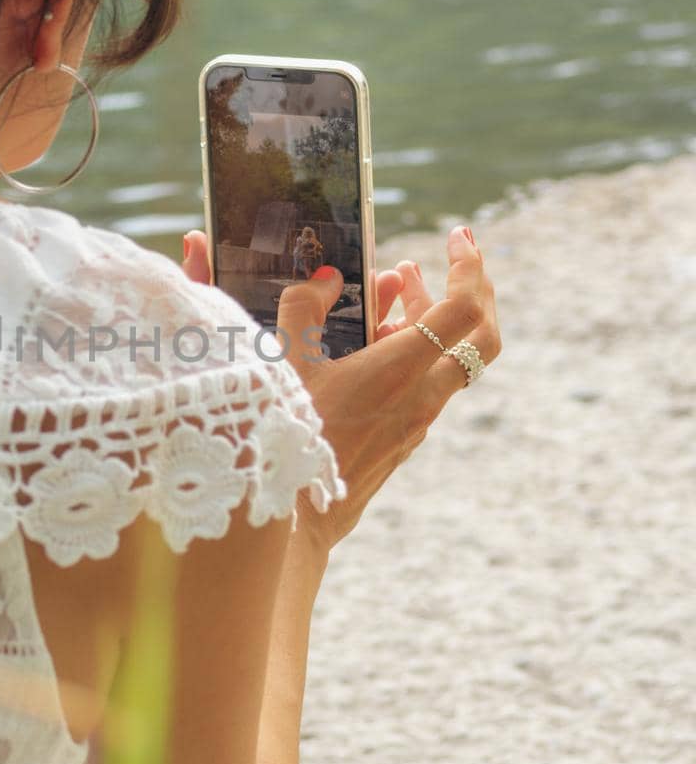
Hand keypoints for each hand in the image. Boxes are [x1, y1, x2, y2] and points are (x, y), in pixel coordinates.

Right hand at [181, 226, 501, 550]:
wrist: (293, 524)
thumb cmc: (281, 443)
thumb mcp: (281, 367)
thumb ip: (302, 311)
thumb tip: (327, 278)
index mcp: (398, 372)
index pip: (464, 309)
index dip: (469, 267)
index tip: (458, 238)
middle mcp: (421, 397)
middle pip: (482, 336)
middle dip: (475, 287)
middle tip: (455, 255)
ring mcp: (417, 423)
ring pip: (452, 360)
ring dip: (433, 318)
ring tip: (395, 287)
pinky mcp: (404, 440)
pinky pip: (429, 385)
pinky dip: (417, 351)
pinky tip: (376, 341)